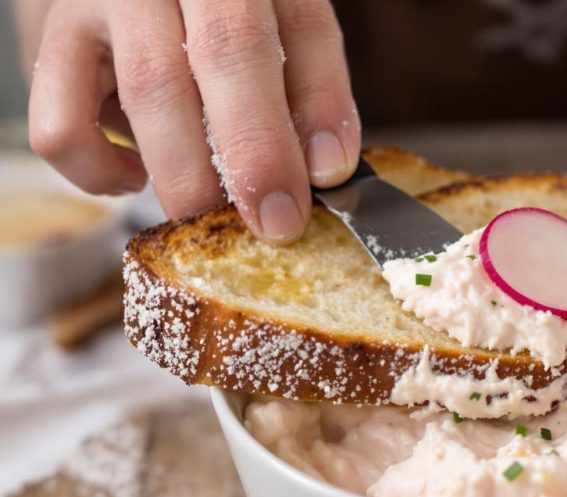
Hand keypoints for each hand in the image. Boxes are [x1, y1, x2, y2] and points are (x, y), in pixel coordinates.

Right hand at [19, 0, 359, 243]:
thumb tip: (325, 168)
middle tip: (276, 222)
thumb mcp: (276, 29)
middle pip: (226, 50)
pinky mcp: (53, 40)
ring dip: (190, 174)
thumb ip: (305, 85)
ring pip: (150, 88)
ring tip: (215, 217)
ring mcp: (109, 1)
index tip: (331, 172)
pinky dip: (98, 168)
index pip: (303, 25)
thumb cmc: (220, 18)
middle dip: (257, 152)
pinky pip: (62, 120)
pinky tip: (134, 178)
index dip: (321, 103)